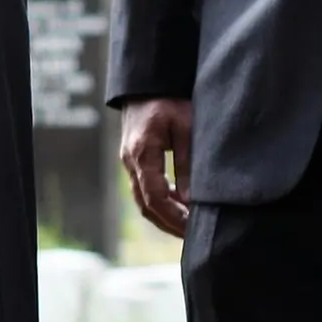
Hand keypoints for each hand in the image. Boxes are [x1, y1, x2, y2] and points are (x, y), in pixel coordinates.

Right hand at [119, 97, 192, 237]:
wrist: (144, 85)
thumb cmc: (168, 98)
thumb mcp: (186, 126)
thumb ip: (187, 163)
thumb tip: (191, 199)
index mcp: (142, 154)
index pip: (155, 196)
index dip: (173, 216)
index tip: (192, 227)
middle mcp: (130, 164)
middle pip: (146, 206)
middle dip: (169, 224)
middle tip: (192, 236)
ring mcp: (129, 166)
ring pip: (143, 203)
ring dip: (164, 218)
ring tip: (187, 227)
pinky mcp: (134, 165)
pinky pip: (144, 193)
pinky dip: (161, 206)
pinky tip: (178, 209)